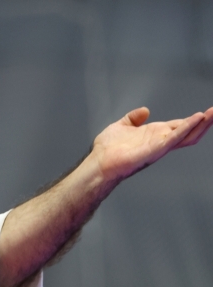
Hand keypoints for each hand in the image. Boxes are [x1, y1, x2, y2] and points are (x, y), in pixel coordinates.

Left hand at [91, 106, 212, 182]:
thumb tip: (144, 110)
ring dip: (202, 124)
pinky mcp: (155, 150)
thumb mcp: (121, 127)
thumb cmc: (107, 150)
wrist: (98, 163)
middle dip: (205, 121)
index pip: (180, 126)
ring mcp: (159, 146)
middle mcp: (160, 141)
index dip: (193, 119)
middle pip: (189, 131)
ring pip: (187, 135)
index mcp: (154, 135)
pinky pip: (174, 138)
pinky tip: (197, 118)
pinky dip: (187, 128)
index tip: (207, 112)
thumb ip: (133, 119)